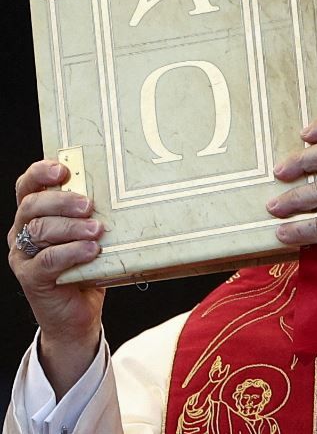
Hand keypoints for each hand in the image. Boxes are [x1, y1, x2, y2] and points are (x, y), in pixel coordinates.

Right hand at [8, 159, 104, 397]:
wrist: (77, 315)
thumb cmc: (88, 267)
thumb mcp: (91, 235)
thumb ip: (94, 216)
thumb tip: (125, 192)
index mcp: (35, 215)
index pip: (27, 186)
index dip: (40, 173)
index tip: (63, 168)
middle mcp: (23, 232)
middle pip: (32, 206)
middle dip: (61, 201)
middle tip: (88, 204)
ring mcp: (23, 256)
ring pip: (39, 231)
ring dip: (70, 227)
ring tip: (96, 229)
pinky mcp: (30, 278)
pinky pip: (46, 261)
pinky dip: (70, 253)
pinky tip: (90, 250)